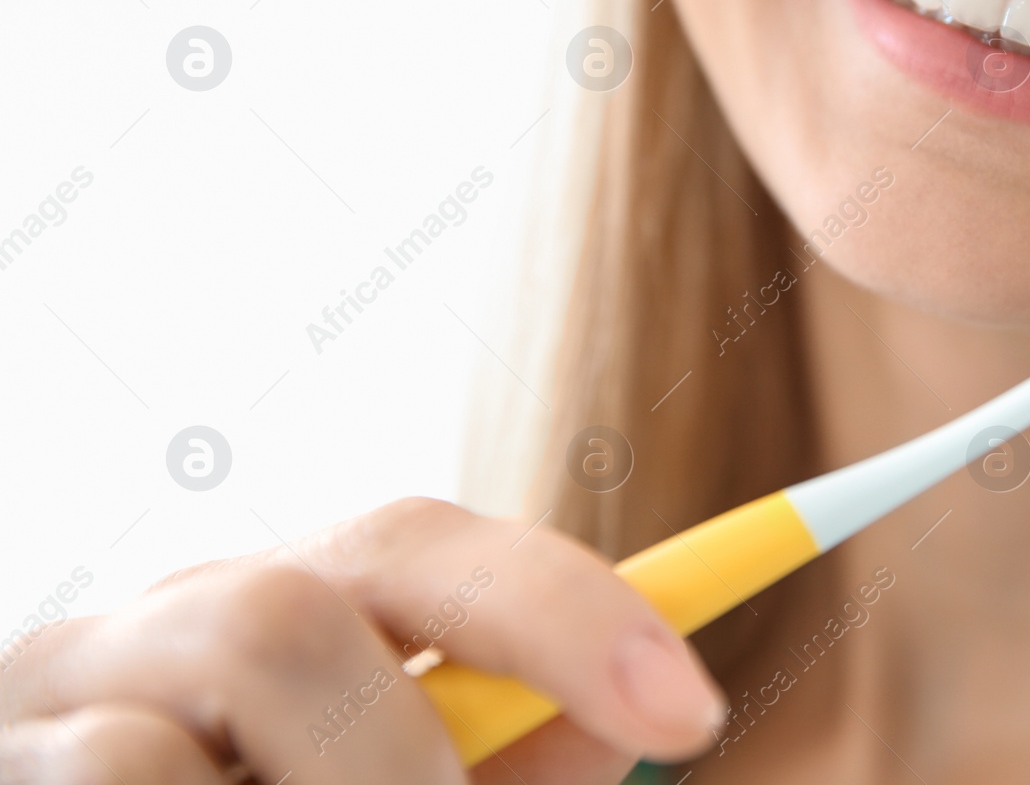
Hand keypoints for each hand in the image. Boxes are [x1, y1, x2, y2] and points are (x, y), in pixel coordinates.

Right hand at [0, 497, 726, 783]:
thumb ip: (507, 762)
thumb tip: (640, 713)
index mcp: (284, 611)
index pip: (422, 545)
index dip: (567, 612)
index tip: (688, 711)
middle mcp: (161, 627)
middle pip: (292, 609)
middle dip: (404, 762)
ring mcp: (49, 701)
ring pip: (180, 722)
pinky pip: (115, 784)